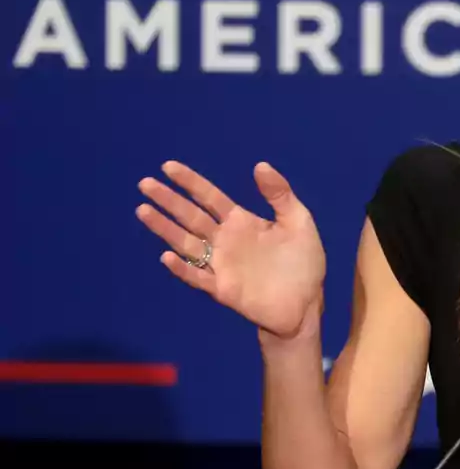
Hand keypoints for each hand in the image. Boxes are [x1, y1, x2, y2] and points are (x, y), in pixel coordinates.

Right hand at [135, 161, 325, 340]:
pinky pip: (198, 277)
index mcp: (242, 222)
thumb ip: (280, 195)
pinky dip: (182, 268)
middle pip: (191, 216)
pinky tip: (167, 256)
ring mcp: (221, 265)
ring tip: (144, 210)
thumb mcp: (299, 221)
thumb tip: (260, 165)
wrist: (306, 303)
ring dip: (165, 228)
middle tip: (145, 183)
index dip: (190, 182)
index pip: (210, 197)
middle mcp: (225, 240)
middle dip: (168, 200)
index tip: (168, 166)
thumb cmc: (303, 262)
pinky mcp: (223, 289)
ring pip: (186, 243)